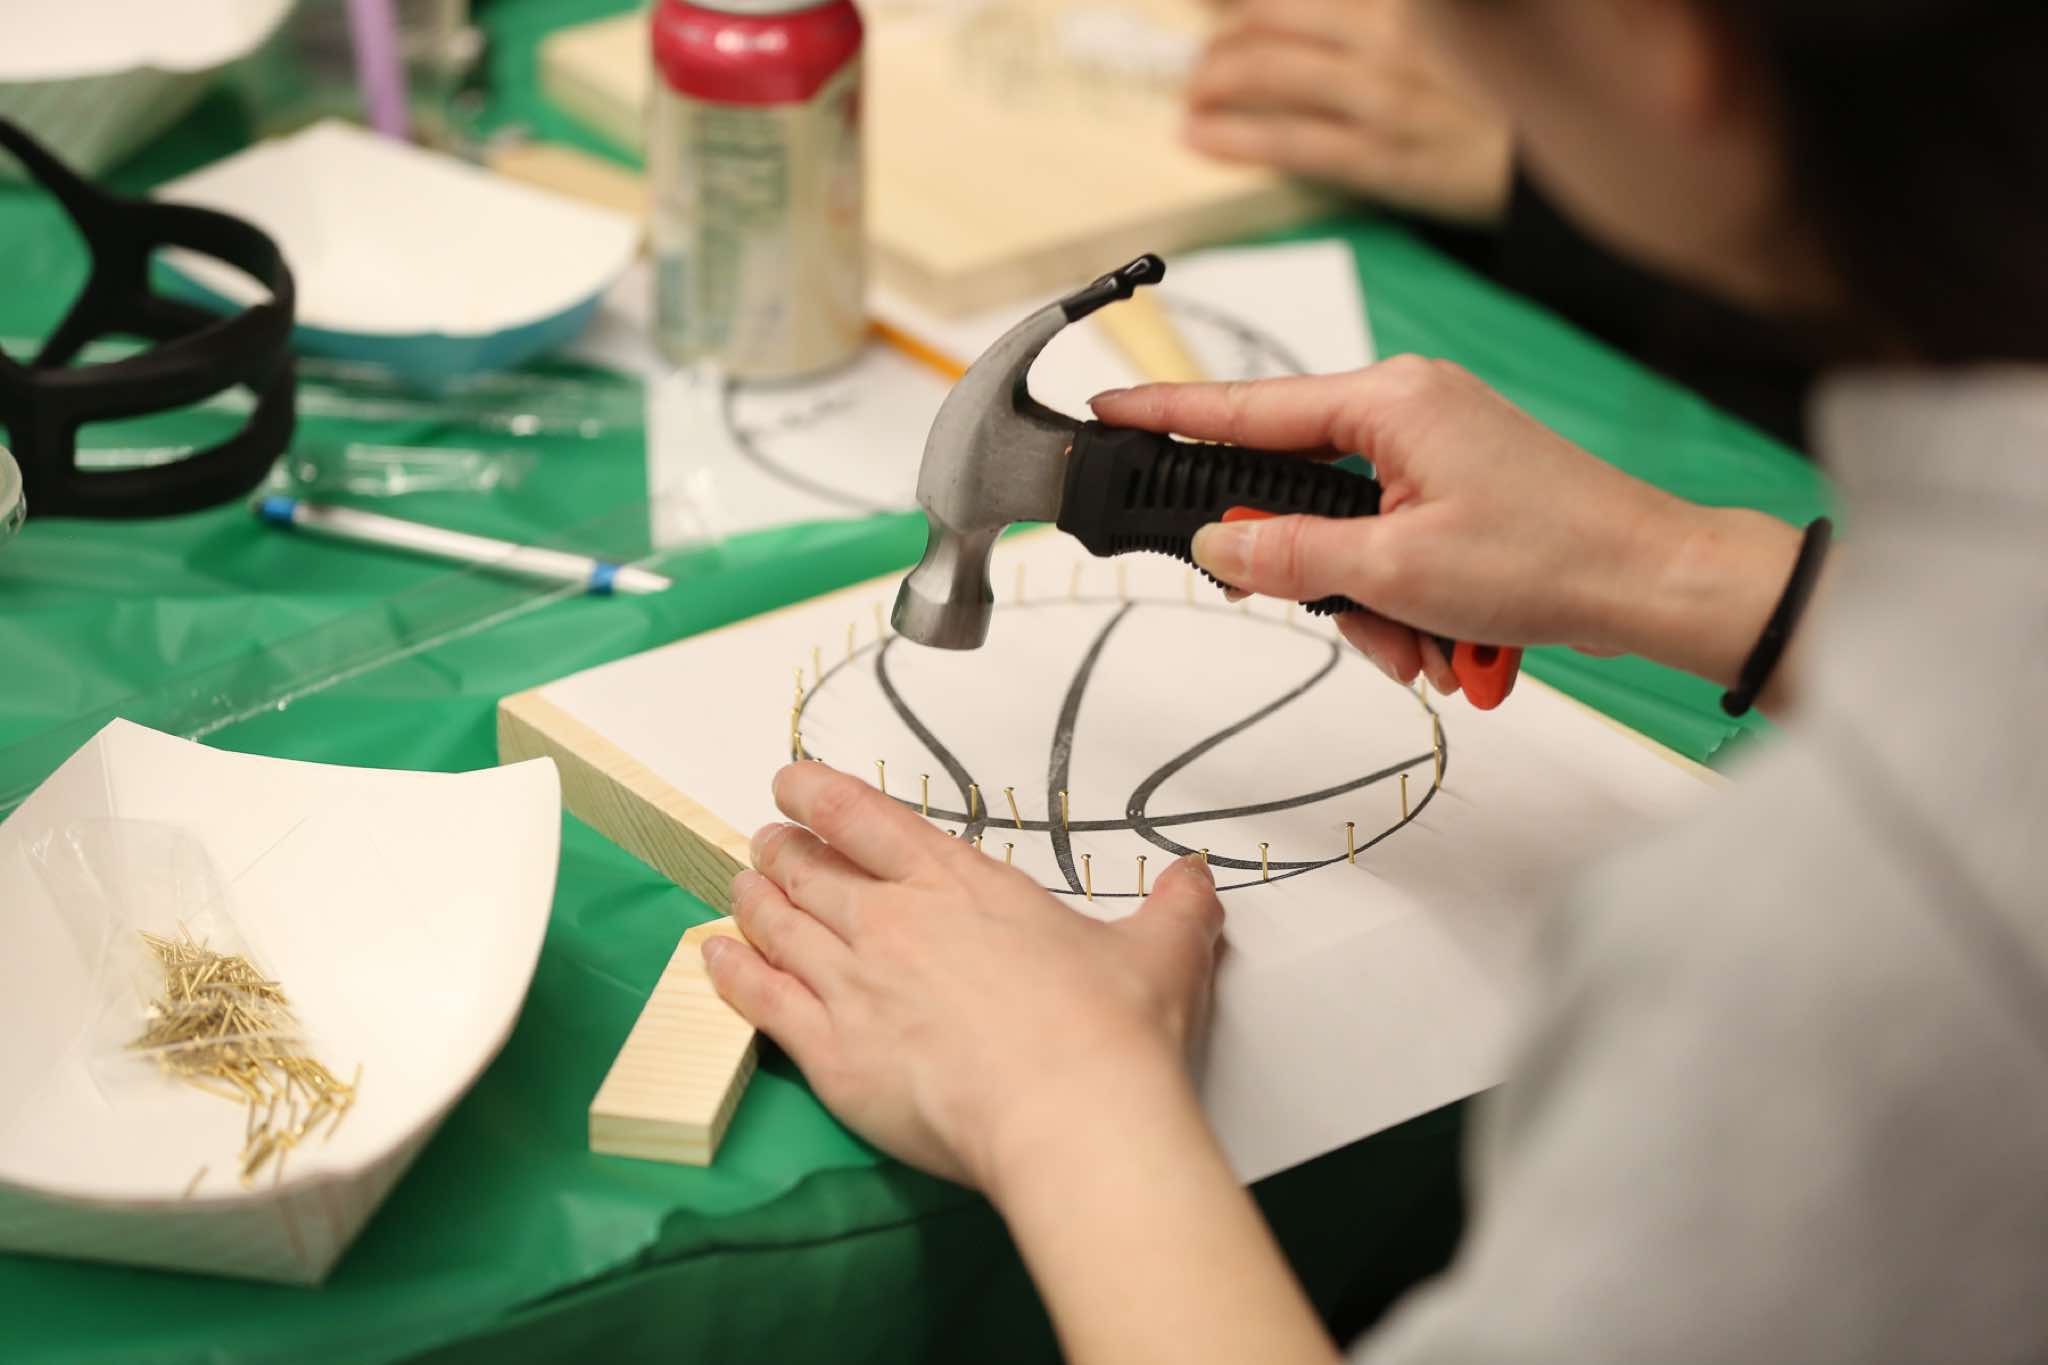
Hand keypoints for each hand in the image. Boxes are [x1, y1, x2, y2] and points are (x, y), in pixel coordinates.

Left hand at [704, 762, 1224, 1190]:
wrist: (1072, 1113)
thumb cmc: (1110, 1032)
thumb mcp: (1160, 952)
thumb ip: (1173, 909)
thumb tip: (1197, 883)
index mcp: (959, 883)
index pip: (867, 818)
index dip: (819, 793)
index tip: (791, 782)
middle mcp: (893, 921)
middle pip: (809, 869)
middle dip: (780, 847)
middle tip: (765, 840)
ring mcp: (854, 984)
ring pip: (776, 924)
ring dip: (750, 897)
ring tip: (736, 883)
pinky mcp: (832, 1052)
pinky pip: (761, 1000)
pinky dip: (730, 972)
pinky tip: (713, 957)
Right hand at [1091, 358, 1801, 694]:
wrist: (1656, 582)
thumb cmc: (1555, 556)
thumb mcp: (1397, 569)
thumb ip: (1290, 554)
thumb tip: (1217, 542)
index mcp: (1388, 401)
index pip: (1247, 408)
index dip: (1170, 415)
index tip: (1110, 411)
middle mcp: (1408, 410)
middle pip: (1296, 492)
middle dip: (1315, 576)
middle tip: (1347, 617)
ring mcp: (1435, 450)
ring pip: (1343, 536)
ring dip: (1371, 607)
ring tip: (1424, 647)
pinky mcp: (1457, 490)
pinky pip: (1388, 548)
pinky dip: (1404, 604)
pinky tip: (1444, 641)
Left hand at [1184, 0, 1512, 223]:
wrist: (1576, 148)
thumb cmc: (1516, 90)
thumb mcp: (1452, 29)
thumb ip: (1388, 16)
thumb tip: (1329, 24)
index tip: (1207, 4)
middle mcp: (1392, 27)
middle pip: (1269, 15)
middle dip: (1221, 34)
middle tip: (1201, 53)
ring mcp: (1383, 92)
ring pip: (1266, 70)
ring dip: (1212, 80)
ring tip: (1193, 93)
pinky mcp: (1384, 155)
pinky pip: (1289, 141)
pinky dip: (1232, 136)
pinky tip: (1200, 136)